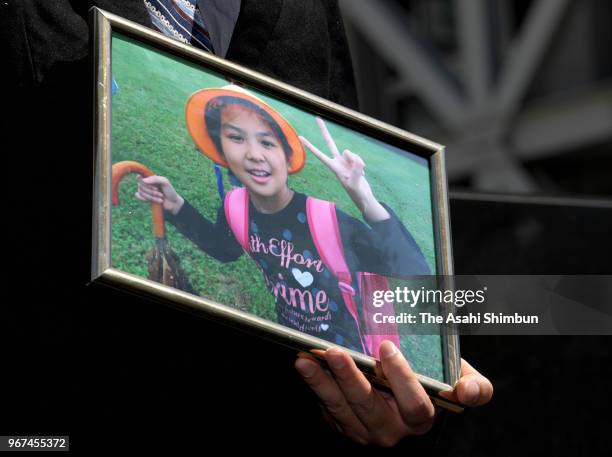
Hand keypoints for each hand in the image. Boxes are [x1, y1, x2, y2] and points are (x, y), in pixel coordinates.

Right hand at [135, 175, 183, 214]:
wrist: (172, 203)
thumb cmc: (169, 191)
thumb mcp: (165, 182)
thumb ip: (155, 179)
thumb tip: (144, 180)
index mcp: (151, 178)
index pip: (140, 176)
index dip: (142, 181)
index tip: (154, 186)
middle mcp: (146, 183)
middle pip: (140, 185)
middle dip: (151, 191)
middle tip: (161, 194)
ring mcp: (145, 190)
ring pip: (141, 192)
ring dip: (152, 197)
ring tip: (161, 198)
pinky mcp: (144, 197)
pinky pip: (138, 196)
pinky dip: (147, 199)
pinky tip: (155, 201)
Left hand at [295, 341, 492, 446]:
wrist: (408, 393)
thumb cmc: (435, 380)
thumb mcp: (458, 378)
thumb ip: (474, 385)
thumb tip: (467, 391)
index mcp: (421, 418)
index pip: (415, 406)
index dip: (401, 379)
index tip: (386, 347)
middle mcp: (392, 429)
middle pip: (369, 408)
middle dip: (350, 380)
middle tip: (334, 352)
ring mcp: (365, 429)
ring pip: (341, 409)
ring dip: (321, 383)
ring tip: (305, 359)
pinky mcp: (344, 424)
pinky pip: (327, 408)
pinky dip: (314, 386)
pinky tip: (304, 365)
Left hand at [299, 117, 388, 222]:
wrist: (364, 196)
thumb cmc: (357, 194)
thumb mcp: (356, 185)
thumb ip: (356, 172)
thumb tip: (357, 160)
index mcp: (333, 168)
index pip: (320, 155)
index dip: (311, 147)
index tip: (301, 138)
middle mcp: (338, 162)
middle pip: (330, 143)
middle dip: (324, 131)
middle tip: (317, 118)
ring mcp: (346, 161)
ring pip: (351, 152)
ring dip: (357, 162)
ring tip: (359, 174)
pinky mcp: (353, 162)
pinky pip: (358, 156)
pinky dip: (361, 164)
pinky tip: (362, 173)